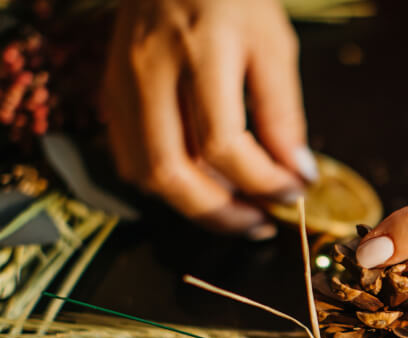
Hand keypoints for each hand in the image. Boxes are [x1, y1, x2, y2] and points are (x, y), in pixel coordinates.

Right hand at [102, 0, 315, 238]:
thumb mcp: (273, 44)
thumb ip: (283, 113)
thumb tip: (294, 173)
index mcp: (199, 49)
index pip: (223, 144)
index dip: (262, 182)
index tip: (294, 192)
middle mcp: (150, 70)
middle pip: (172, 172)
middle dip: (221, 214)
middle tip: (260, 223)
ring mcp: (122, 83)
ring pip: (145, 174)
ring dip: (194, 206)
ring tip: (236, 210)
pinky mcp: (113, 91)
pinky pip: (131, 158)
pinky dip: (169, 185)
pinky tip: (203, 185)